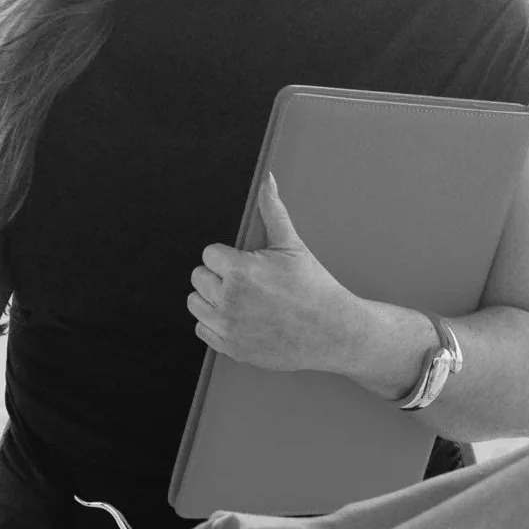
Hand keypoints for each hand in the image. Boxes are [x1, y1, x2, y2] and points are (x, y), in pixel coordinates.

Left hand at [188, 176, 360, 372]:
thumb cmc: (314, 287)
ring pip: (195, 303)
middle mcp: (229, 300)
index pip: (208, 254)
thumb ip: (272, 209)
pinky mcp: (231, 348)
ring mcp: (228, 327)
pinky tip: (238, 317)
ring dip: (212, 298)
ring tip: (240, 298)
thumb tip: (267, 179)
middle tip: (247, 281)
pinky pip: (202, 330)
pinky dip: (216, 323)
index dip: (228, 256)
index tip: (247, 263)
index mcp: (240, 271)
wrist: (333, 332)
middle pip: (198, 277)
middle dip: (219, 275)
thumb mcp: (292, 245)